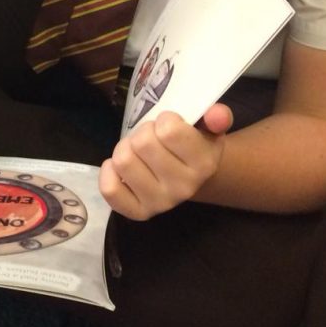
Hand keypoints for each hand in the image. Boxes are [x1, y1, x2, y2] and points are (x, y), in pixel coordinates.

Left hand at [100, 103, 232, 219]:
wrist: (187, 175)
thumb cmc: (192, 144)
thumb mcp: (207, 127)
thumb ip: (216, 116)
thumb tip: (217, 114)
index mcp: (204, 164)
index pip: (169, 130)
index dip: (164, 120)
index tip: (170, 125)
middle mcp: (185, 187)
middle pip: (142, 143)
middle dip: (143, 132)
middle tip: (152, 137)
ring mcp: (161, 203)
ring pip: (123, 161)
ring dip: (125, 148)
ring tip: (138, 151)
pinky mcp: (139, 212)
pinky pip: (110, 189)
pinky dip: (108, 172)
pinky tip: (120, 168)